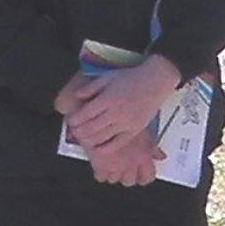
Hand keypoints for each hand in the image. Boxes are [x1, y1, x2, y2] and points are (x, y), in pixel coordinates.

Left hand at [59, 54, 177, 185]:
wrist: (154, 82)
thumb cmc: (131, 78)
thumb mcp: (107, 77)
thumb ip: (91, 87)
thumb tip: (76, 96)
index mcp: (108, 99)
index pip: (84, 114)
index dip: (74, 120)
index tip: (69, 121)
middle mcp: (115, 113)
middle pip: (90, 128)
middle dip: (78, 131)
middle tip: (73, 131)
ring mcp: (125, 124)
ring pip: (100, 138)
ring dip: (88, 140)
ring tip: (82, 137)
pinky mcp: (133, 131)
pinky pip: (115, 145)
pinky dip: (103, 148)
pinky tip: (96, 146)